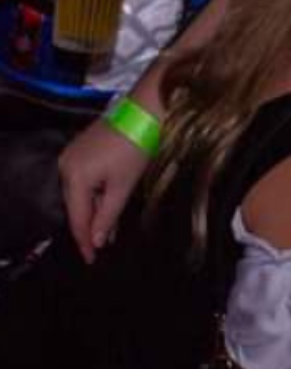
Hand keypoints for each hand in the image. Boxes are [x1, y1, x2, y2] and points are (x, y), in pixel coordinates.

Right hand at [59, 115, 152, 261]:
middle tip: (104, 246)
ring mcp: (73, 155)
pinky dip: (98, 193)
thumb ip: (108, 215)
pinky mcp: (84, 147)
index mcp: (73, 176)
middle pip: (77, 205)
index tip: (91, 260)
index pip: (77, 218)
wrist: (146, 108)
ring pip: (83, 192)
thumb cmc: (136, 147)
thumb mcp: (123, 185)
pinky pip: (87, 178)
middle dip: (92, 226)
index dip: (84, 241)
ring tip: (111, 230)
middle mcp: (66, 165)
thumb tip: (96, 241)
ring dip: (97, 210)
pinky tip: (110, 203)